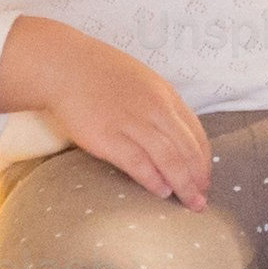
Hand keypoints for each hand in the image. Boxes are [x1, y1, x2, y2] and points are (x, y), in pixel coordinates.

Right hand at [0, 18, 213, 205]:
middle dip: (198, 178)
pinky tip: (161, 192)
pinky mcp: (108, 137)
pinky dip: (154, 180)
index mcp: (165, 94)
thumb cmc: (100, 73)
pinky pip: (139, 163)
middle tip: (201, 200)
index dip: (204, 161)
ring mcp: (131, 122)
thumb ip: (160, 106)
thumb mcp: (142, 81)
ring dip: (183, 184)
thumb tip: (174, 136)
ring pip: (169, 159)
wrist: (62, 66)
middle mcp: (154, 108)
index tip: (205, 179)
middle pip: (187, 149)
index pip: (196, 133)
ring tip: (189, 202)